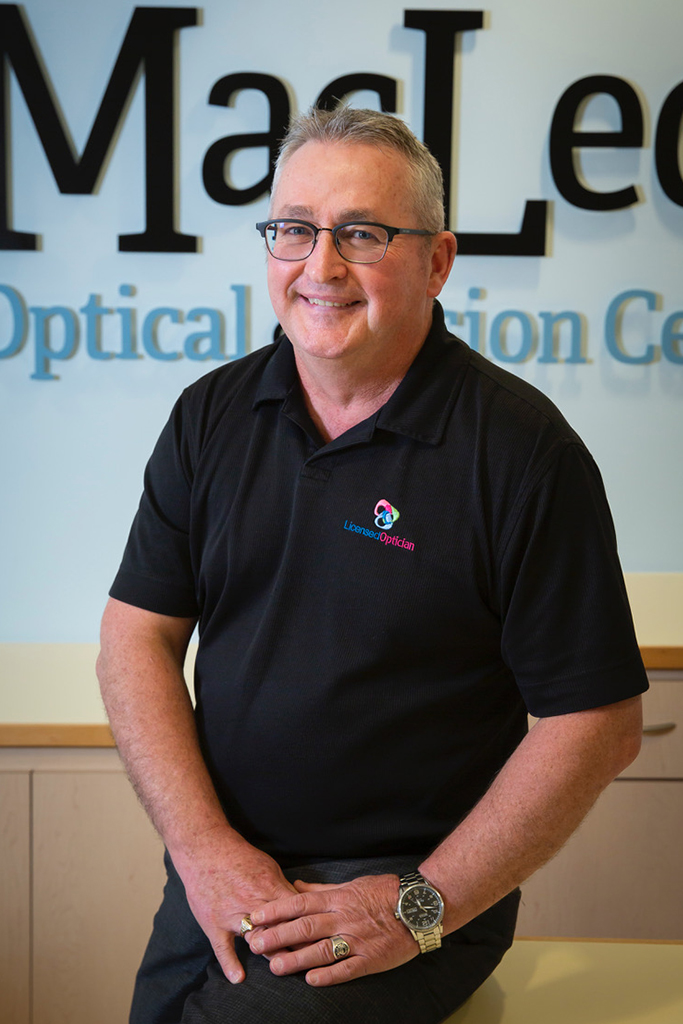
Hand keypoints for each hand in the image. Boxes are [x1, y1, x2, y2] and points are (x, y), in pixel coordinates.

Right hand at [172, 833, 297, 984]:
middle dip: (296, 944)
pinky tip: (238, 979)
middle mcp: (254, 902)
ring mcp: (233, 914)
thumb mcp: (268, 866)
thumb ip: (283, 888)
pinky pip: (222, 947)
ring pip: (257, 938)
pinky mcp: (214, 923)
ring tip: (284, 968)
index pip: (296, 910)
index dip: (310, 925)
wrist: (205, 849)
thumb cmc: (239, 857)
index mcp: (270, 887)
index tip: (322, 939)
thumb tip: (301, 903)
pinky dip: (230, 963)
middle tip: (311, 960)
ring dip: (271, 953)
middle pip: (280, 927)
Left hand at [248, 873, 417, 986]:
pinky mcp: (371, 959)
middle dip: (278, 935)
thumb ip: (320, 889)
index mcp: (338, 899)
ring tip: (275, 966)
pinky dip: (329, 974)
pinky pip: (347, 968)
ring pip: (322, 949)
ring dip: (297, 958)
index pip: (300, 903)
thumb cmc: (384, 892)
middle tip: (256, 943)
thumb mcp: (351, 884)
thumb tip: (295, 886)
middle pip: (305, 927)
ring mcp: (357, 940)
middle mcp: (343, 918)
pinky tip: (311, 980)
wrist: (418, 906)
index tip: (256, 916)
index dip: (276, 910)